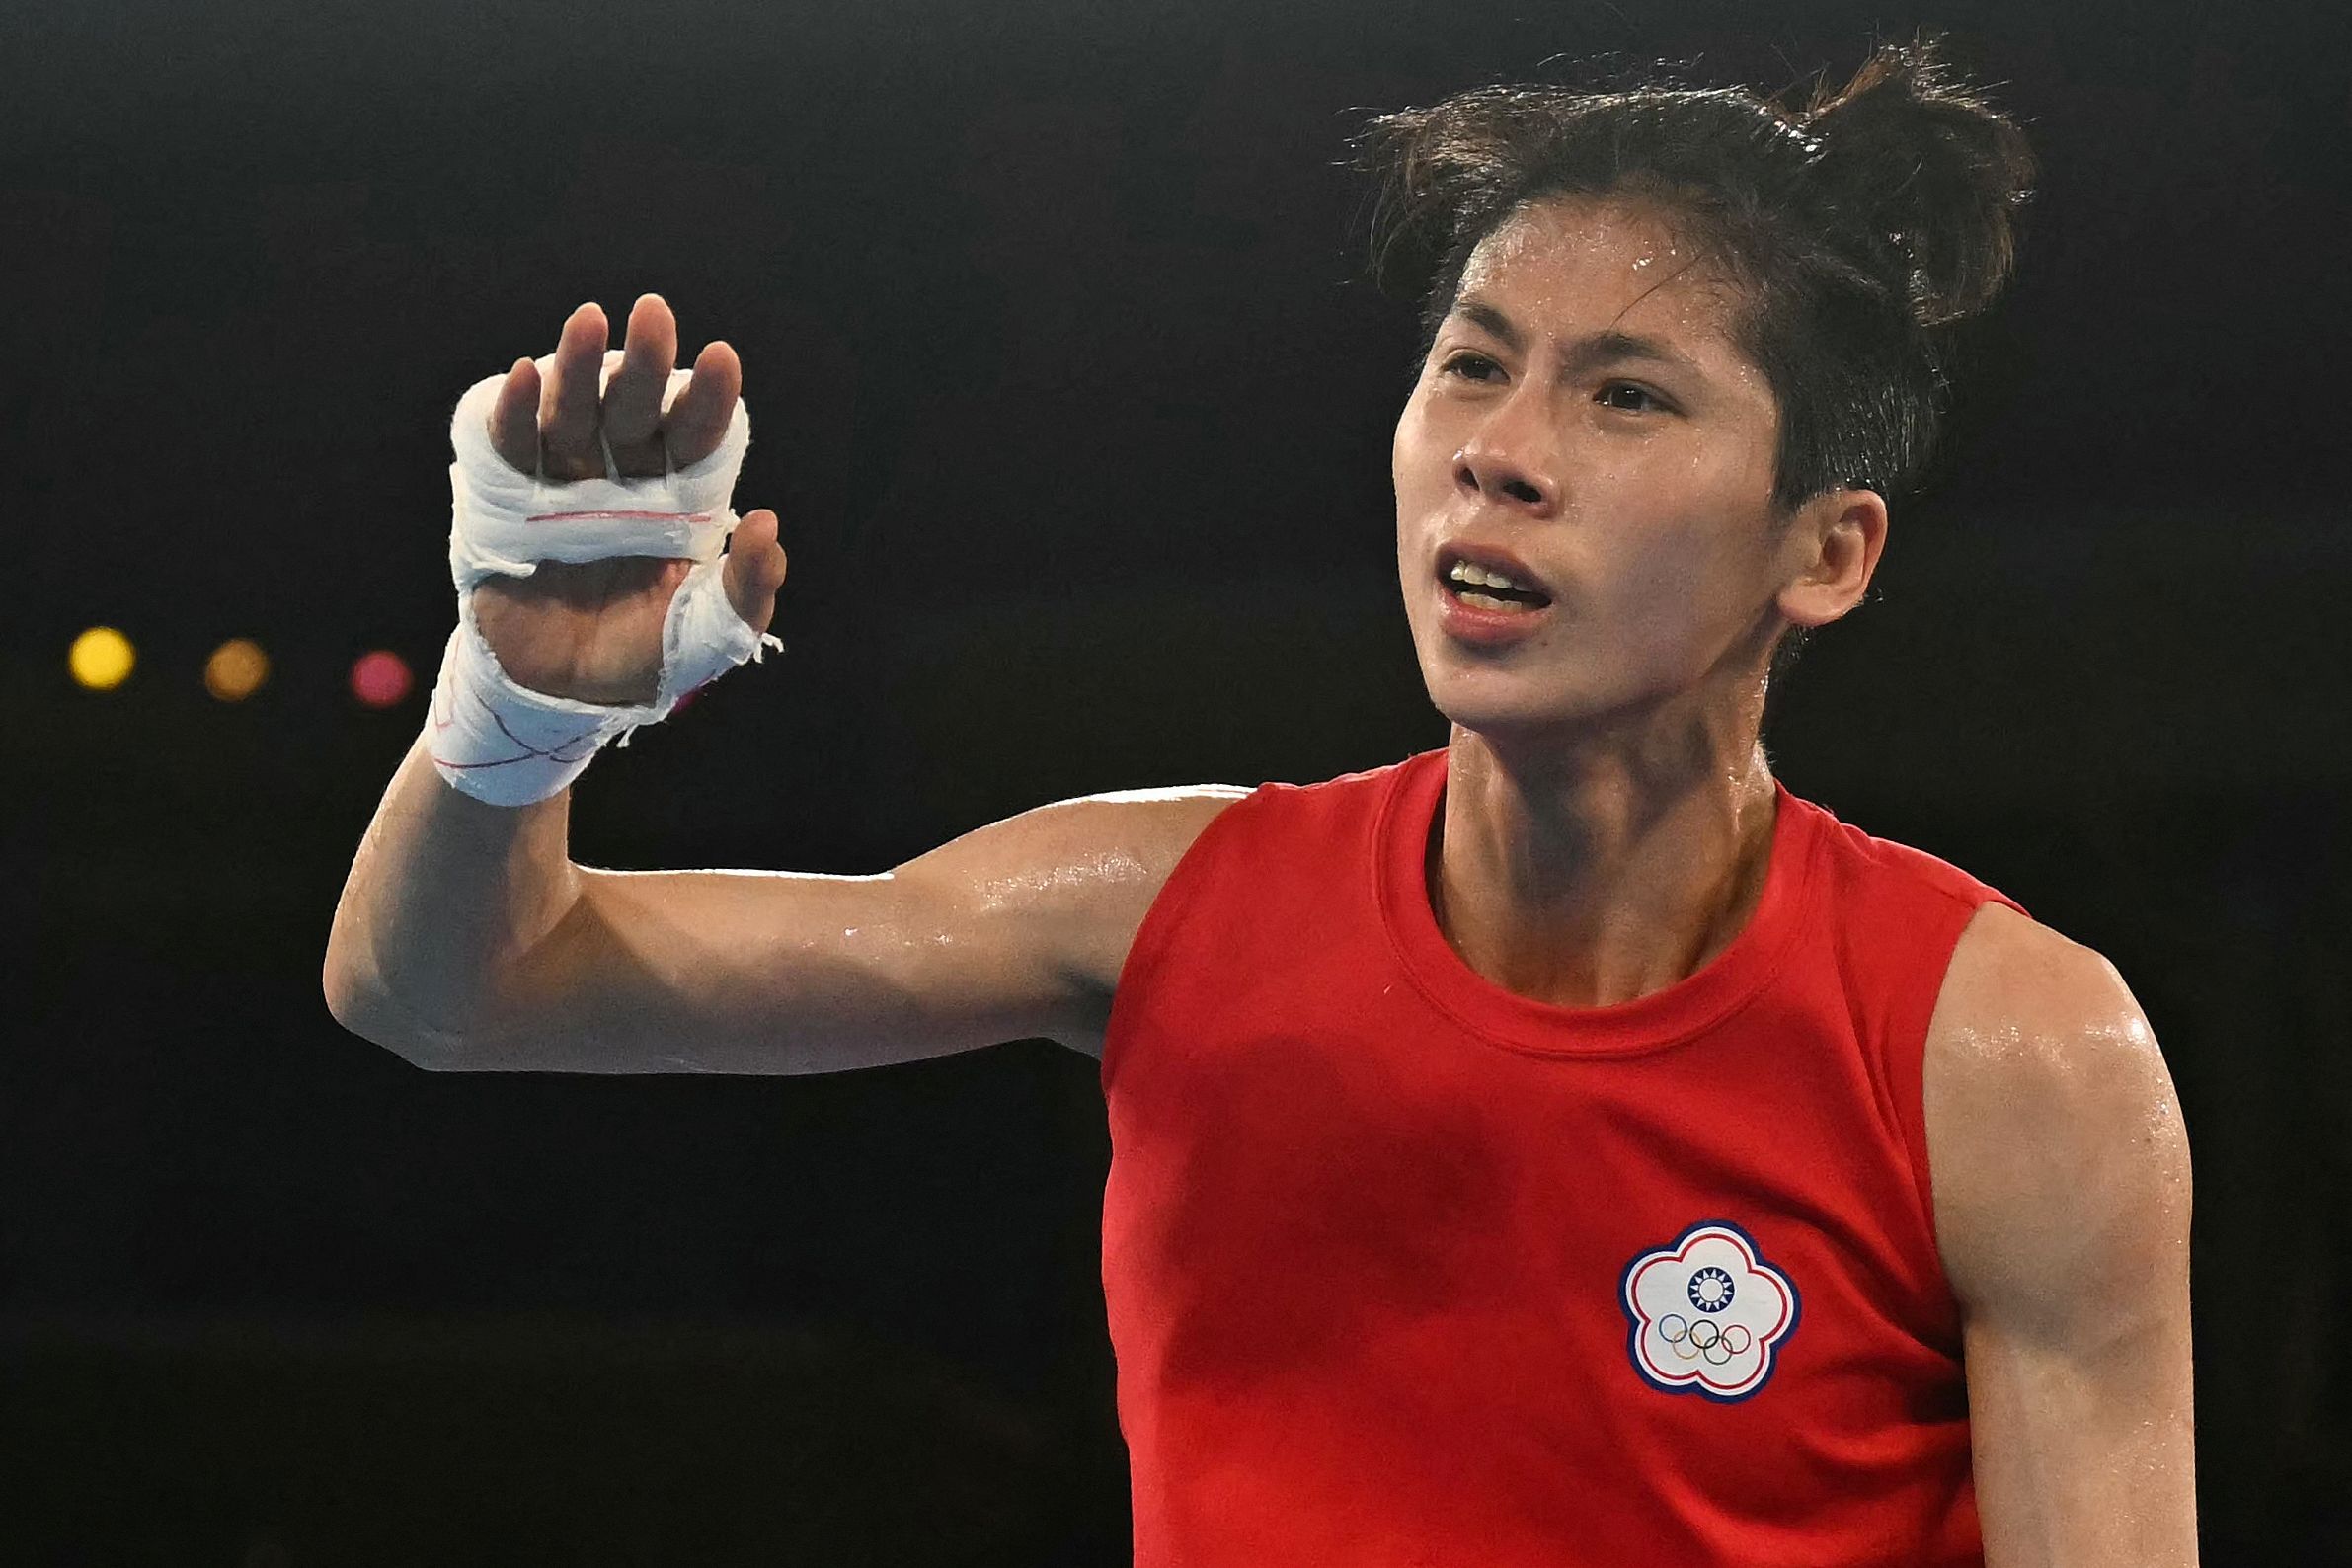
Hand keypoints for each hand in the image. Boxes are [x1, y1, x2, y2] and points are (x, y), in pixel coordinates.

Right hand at [470, 294, 788, 704]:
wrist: (561, 694)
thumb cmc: (645, 657)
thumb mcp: (708, 636)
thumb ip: (745, 587)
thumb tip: (768, 524)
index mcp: (679, 501)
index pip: (697, 438)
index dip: (707, 398)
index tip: (721, 356)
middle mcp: (625, 480)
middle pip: (634, 410)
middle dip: (645, 362)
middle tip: (653, 311)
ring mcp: (566, 484)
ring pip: (574, 413)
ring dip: (579, 366)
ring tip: (587, 320)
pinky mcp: (509, 500)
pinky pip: (513, 447)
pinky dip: (515, 411)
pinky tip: (523, 374)